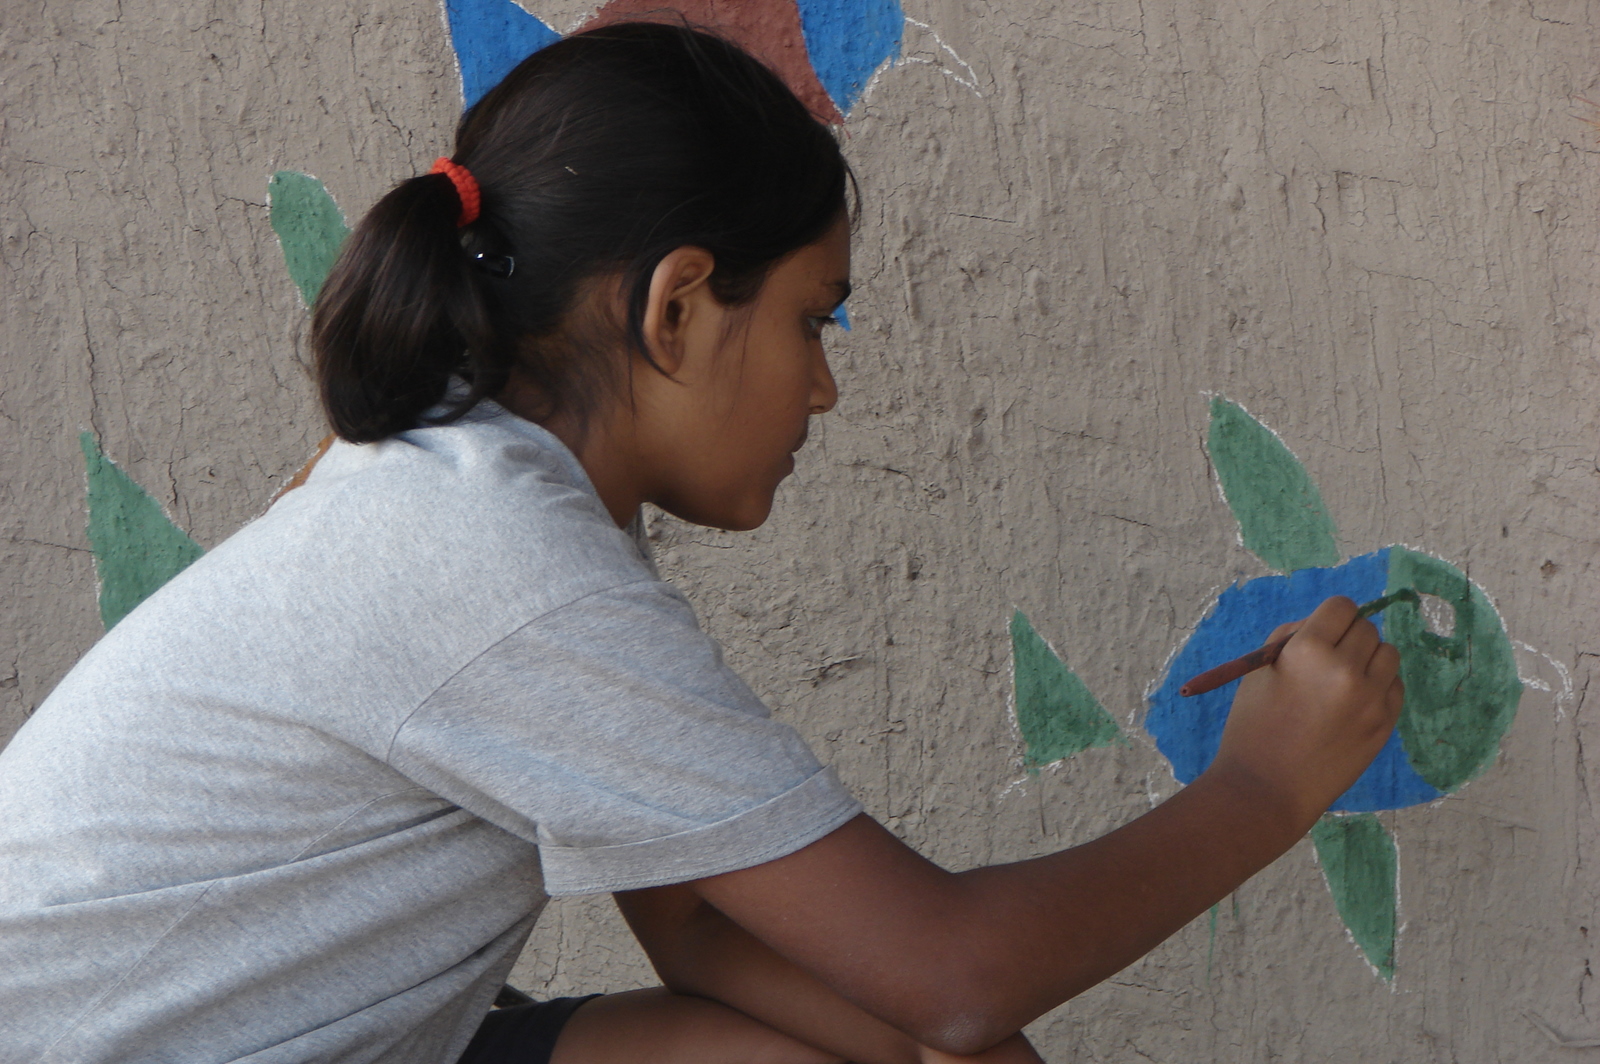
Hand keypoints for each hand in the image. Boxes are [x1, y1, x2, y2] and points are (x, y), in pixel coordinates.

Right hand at [1207, 595, 1403, 832]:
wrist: (1267, 788)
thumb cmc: (1254, 725)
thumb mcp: (1260, 670)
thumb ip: (1293, 636)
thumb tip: (1329, 624)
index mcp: (1309, 650)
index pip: (1342, 606)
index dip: (1331, 616)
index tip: (1322, 632)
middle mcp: (1346, 669)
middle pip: (1367, 629)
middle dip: (1348, 638)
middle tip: (1327, 662)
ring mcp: (1371, 699)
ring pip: (1389, 654)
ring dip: (1369, 660)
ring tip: (1344, 682)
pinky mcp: (1385, 724)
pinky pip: (1395, 686)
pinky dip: (1379, 687)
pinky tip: (1354, 704)